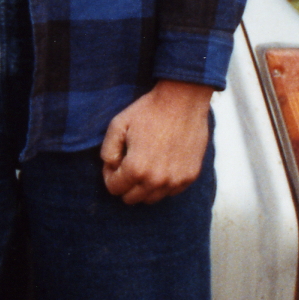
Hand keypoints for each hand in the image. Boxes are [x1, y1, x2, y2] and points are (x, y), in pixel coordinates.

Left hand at [100, 80, 213, 204]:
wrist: (183, 101)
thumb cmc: (147, 111)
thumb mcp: (117, 125)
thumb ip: (108, 152)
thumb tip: (111, 168)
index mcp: (136, 168)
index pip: (114, 189)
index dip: (110, 175)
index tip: (116, 160)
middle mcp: (157, 180)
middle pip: (131, 198)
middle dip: (125, 184)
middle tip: (127, 162)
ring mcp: (176, 181)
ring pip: (151, 199)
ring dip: (143, 186)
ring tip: (145, 164)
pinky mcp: (190, 177)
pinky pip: (170, 191)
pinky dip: (162, 184)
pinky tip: (161, 163)